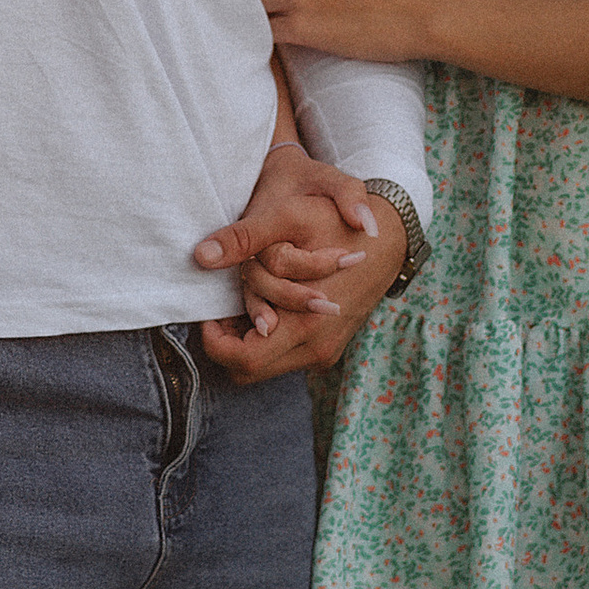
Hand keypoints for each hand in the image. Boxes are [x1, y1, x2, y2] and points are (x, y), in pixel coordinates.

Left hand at [200, 151, 409, 380]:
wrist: (388, 233)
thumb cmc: (335, 220)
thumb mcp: (288, 217)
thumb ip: (243, 238)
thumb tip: (200, 255)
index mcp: (307, 323)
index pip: (243, 360)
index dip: (215, 340)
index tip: (208, 312)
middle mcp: (318, 347)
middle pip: (249, 371)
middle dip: (228, 343)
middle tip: (220, 309)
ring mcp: (326, 350)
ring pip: (266, 365)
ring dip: (247, 339)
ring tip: (240, 303)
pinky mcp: (329, 346)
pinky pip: (285, 355)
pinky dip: (268, 338)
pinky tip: (264, 305)